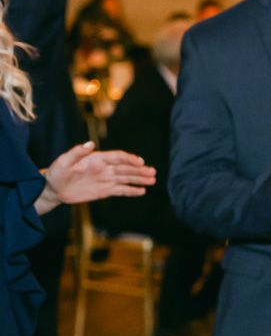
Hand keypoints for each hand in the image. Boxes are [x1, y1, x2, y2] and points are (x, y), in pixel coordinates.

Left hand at [41, 142, 155, 210]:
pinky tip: (142, 190)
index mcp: (97, 159)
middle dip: (139, 170)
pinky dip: (132, 190)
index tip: (140, 162)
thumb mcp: (63, 162)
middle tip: (152, 172)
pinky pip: (121, 190)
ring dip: (140, 178)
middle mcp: (105, 168)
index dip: (129, 159)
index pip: (117, 157)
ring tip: (152, 179)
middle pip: (126, 168)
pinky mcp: (105, 191)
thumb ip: (76, 152)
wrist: (53, 189)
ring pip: (126, 178)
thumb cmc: (56, 173)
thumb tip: (90, 144)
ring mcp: (106, 179)